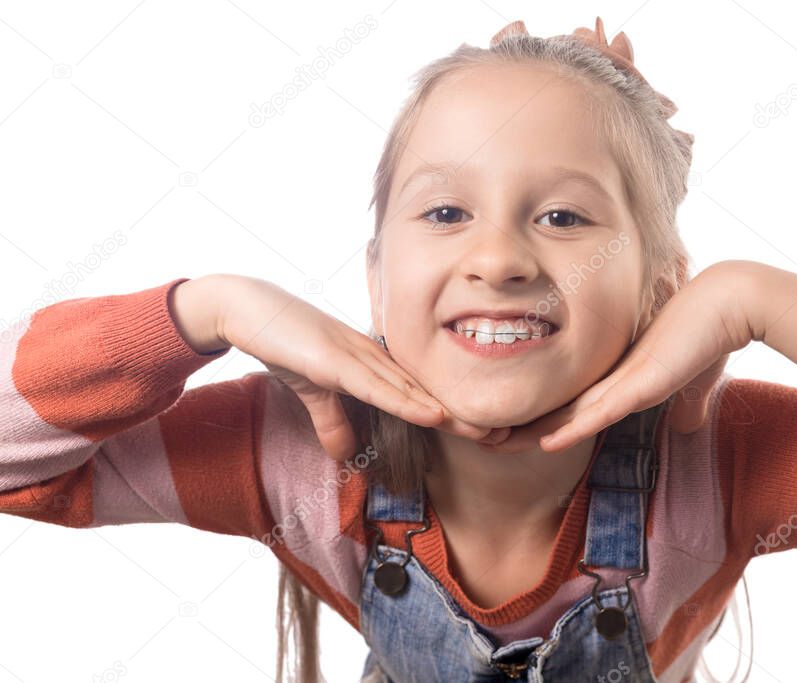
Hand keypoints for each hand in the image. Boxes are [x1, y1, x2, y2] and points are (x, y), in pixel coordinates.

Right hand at [199, 276, 495, 460]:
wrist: (250, 310)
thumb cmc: (285, 343)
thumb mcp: (313, 393)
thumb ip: (331, 422)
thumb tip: (345, 455)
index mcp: (374, 365)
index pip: (420, 394)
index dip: (452, 414)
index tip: (483, 431)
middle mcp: (375, 359)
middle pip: (427, 392)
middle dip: (464, 415)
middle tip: (505, 435)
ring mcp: (358, 357)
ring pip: (411, 391)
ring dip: (448, 413)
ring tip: (484, 430)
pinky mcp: (335, 360)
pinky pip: (377, 386)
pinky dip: (407, 402)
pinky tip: (433, 414)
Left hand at [479, 263, 754, 453]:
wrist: (729, 301)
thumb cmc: (710, 335)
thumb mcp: (693, 380)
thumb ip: (686, 404)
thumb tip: (688, 425)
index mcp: (615, 378)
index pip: (566, 406)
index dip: (536, 423)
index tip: (507, 435)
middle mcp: (609, 378)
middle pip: (553, 408)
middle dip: (516, 425)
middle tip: (477, 435)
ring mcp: (622, 379)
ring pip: (565, 412)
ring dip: (529, 432)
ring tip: (490, 442)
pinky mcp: (641, 382)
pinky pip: (599, 411)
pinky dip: (572, 429)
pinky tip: (545, 443)